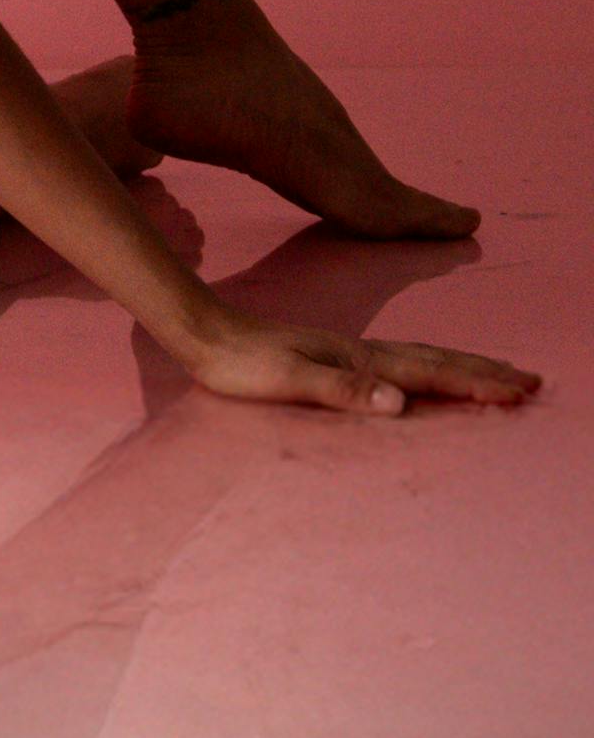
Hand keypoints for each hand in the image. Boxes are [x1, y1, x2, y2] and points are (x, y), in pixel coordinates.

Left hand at [187, 310, 539, 417]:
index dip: (477, 382)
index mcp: (360, 358)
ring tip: (496, 374)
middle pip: (437, 361)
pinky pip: (400, 365)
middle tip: (531, 381)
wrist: (206, 335)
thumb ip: (344, 390)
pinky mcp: (337, 360)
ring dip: (463, 368)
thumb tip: (401, 401)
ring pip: (421, 359)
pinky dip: (429, 370)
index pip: (431, 371)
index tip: (520, 388)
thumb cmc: (243, 365)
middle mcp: (362, 352)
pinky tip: (428, 377)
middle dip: (485, 372)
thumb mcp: (290, 380)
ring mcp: (351, 354)